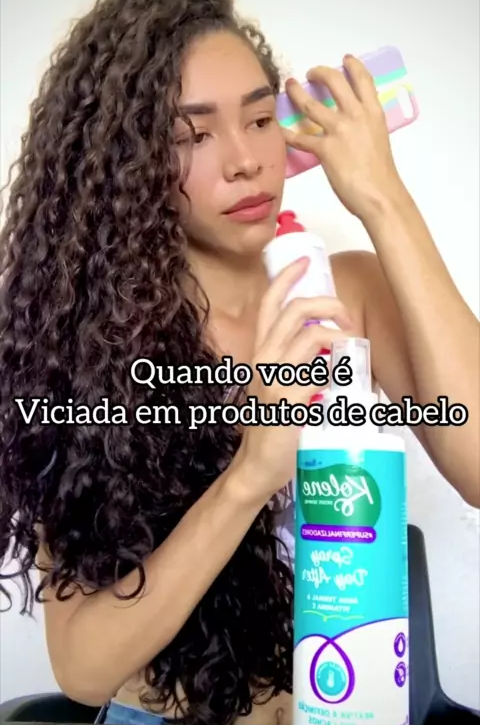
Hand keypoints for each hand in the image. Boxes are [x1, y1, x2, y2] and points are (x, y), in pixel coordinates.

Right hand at [235, 257, 353, 498]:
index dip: (287, 278)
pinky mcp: (290, 394)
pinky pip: (317, 362)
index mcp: (259, 353)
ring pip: (308, 330)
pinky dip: (336, 357)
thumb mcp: (275, 387)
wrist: (257, 464)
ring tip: (351, 341)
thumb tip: (326, 351)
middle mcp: (263, 358)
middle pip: (293, 308)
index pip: (270, 304)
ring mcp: (275, 375)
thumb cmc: (270, 428)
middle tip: (345, 314)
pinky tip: (344, 368)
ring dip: (337, 328)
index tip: (305, 260)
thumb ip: (293, 366)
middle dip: (326, 301)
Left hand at [282, 55, 407, 220]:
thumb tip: (354, 128)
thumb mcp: (378, 140)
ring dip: (296, 92)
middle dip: (320, 72)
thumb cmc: (381, 175)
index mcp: (373, 113)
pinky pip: (300, 138)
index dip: (353, 66)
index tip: (345, 59)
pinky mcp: (325, 149)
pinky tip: (280, 130)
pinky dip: (288, 133)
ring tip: (289, 87)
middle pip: (334, 82)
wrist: (380, 195)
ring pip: (310, 104)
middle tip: (310, 72)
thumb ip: (365, 128)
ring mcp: (339, 130)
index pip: (363, 80)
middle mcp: (356, 115)